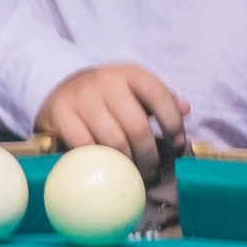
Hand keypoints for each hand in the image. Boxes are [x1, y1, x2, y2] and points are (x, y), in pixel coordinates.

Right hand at [36, 63, 189, 162]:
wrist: (60, 91)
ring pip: (114, 141)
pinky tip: (107, 168)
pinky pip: (87, 148)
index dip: (172, 123)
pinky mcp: (61, 115)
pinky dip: (100, 162)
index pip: (158, 94)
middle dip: (149, 155)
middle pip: (137, 126)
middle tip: (151, 171)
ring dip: (127, 164)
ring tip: (132, 173)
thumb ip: (162, 100)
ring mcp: (81, 97)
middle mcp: (105, 81)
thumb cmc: (108, 97)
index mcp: (128, 73)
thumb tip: (185, 108)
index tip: (175, 144)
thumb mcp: (135, 91)